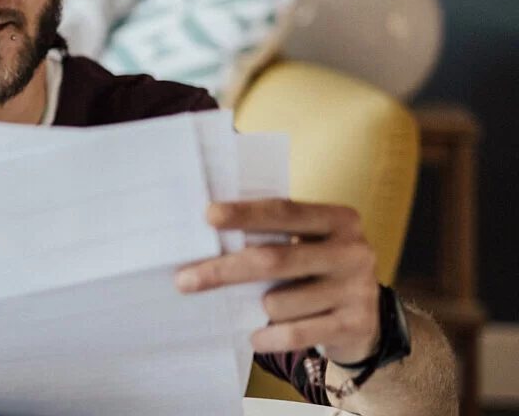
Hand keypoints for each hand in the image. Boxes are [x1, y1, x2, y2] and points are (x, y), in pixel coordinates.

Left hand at [175, 200, 380, 363]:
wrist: (366, 321)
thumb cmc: (316, 273)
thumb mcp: (306, 246)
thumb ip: (271, 238)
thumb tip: (206, 244)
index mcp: (339, 220)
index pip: (285, 211)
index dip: (245, 214)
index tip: (208, 216)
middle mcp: (353, 251)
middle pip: (273, 259)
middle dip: (223, 270)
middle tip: (183, 280)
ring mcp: (357, 290)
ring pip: (277, 303)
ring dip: (256, 309)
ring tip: (262, 309)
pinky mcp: (355, 325)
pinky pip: (293, 334)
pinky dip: (267, 338)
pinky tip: (257, 337)